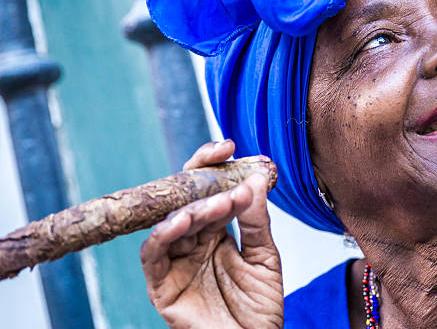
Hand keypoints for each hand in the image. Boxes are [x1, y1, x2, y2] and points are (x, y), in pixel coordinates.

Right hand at [140, 140, 283, 328]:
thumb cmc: (259, 308)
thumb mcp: (265, 257)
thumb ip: (257, 221)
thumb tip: (255, 180)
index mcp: (217, 231)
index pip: (210, 190)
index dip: (214, 166)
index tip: (230, 146)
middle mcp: (193, 241)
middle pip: (187, 199)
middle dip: (203, 178)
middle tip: (222, 163)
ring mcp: (176, 261)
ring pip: (172, 222)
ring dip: (193, 207)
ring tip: (217, 202)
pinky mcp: (161, 284)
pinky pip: (153, 254)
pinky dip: (163, 234)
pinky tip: (182, 221)